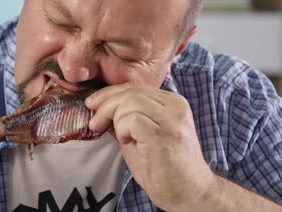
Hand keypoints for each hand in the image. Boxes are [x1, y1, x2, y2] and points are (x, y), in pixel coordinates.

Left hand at [86, 84, 213, 210]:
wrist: (188, 193)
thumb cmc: (165, 167)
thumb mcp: (144, 134)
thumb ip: (129, 116)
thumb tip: (101, 106)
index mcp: (173, 102)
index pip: (136, 87)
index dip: (110, 93)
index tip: (92, 104)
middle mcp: (176, 106)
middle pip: (131, 92)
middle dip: (106, 105)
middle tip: (94, 123)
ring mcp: (172, 119)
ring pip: (129, 103)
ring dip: (116, 121)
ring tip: (122, 139)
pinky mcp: (164, 134)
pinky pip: (131, 120)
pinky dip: (122, 130)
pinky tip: (128, 142)